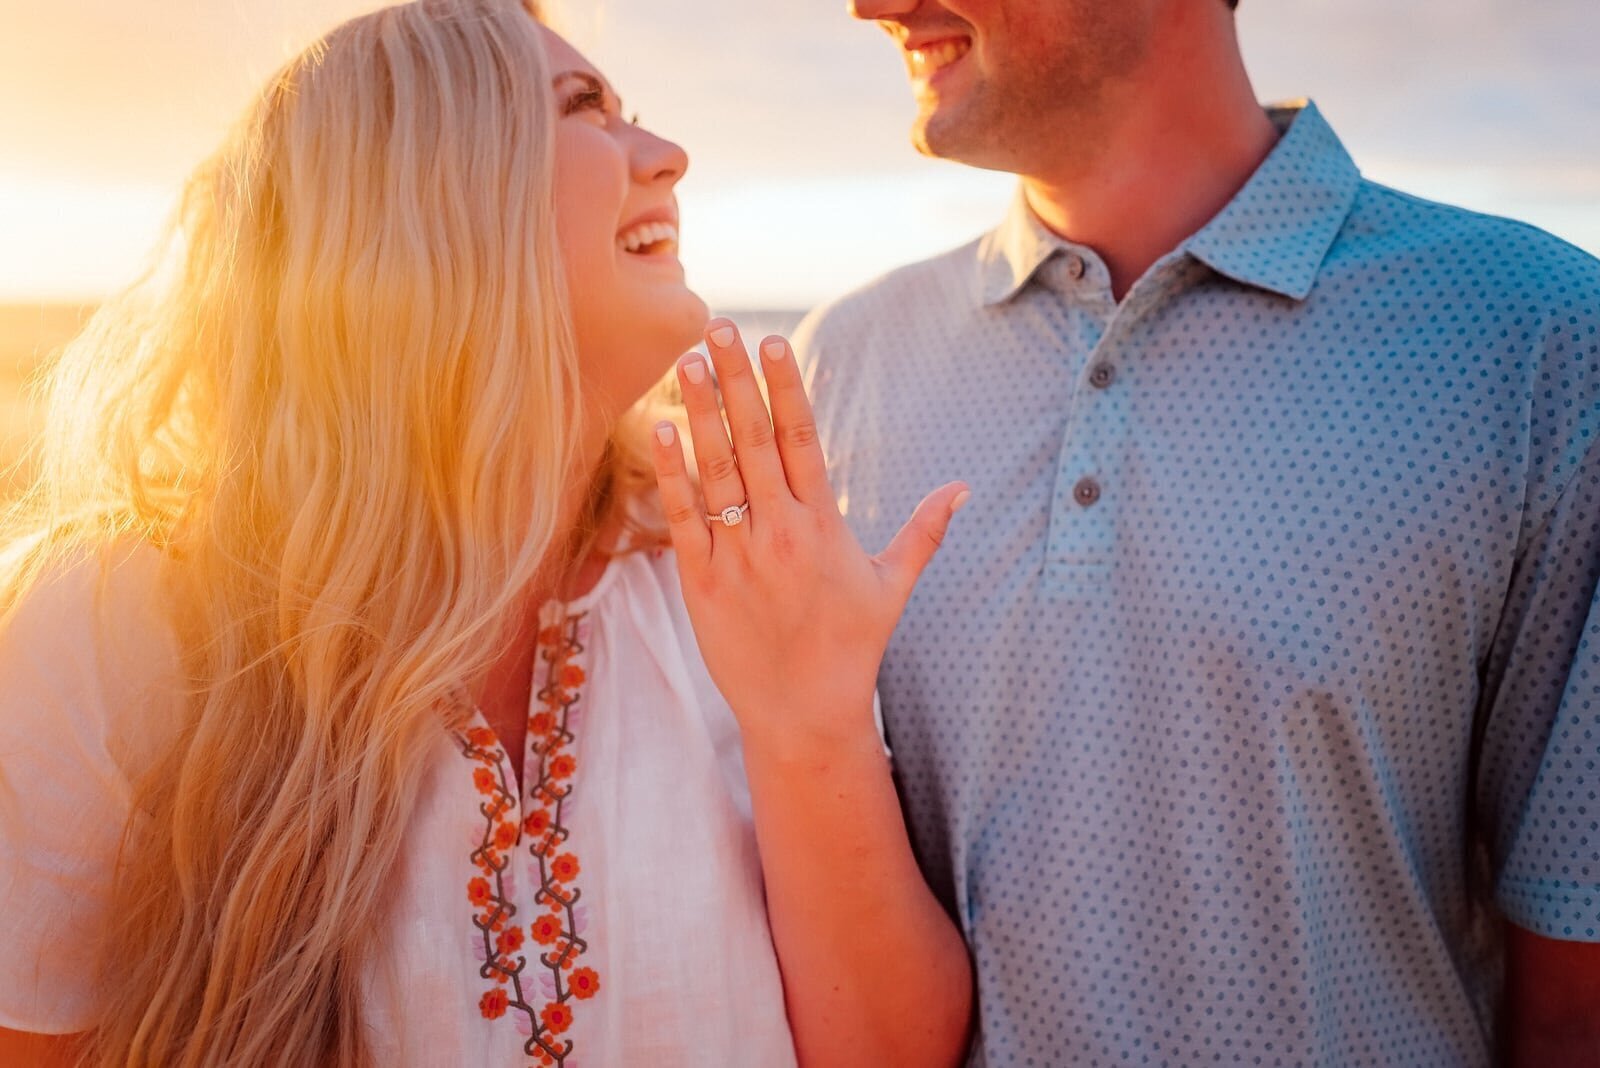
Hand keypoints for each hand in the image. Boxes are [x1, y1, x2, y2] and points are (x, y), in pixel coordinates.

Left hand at [650, 319, 967, 751]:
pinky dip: (672, 473)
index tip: (771, 342)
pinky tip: (660, 428)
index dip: (786, 387)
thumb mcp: (892, 587)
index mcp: (824, 524)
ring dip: (698, 412)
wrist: (805, 716)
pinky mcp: (702, 582)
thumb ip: (924, 531)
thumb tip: (962, 487)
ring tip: (685, 361)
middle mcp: (780, 531)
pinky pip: (683, 517)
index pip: (803, 439)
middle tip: (717, 329)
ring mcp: (738, 555)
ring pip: (715, 470)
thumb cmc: (851, 648)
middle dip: (735, 381)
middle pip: (754, 440)